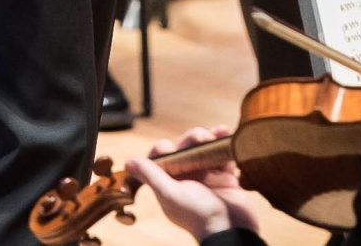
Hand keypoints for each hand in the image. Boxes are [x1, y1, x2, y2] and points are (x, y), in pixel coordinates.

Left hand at [126, 128, 256, 242]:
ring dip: (207, 137)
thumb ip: (151, 176)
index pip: (161, 158)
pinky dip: (223, 142)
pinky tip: (224, 132)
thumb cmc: (199, 215)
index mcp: (170, 183)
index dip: (164, 148)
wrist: (232, 229)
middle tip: (201, 137)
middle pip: (184, 148)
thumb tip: (129, 162)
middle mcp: (186, 178)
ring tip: (215, 134)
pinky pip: (221, 153)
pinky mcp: (224, 176)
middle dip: (191, 138)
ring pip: (202, 148)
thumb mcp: (171, 195)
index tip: (169, 148)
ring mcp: (206, 176)